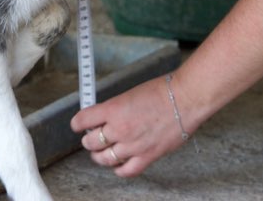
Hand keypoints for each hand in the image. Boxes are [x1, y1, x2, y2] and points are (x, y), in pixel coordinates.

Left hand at [70, 75, 193, 176]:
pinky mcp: (147, 156)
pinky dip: (118, 169)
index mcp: (113, 109)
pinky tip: (118, 164)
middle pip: (91, 142)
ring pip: (104, 158)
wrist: (185, 100)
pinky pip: (126, 171)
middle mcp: (119, 129)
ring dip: (99, 156)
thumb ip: (114, 108)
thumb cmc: (161, 91)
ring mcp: (133, 145)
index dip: (77, 123)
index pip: (82, 120)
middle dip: (89, 139)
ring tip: (101, 152)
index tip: (77, 124)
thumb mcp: (129, 94)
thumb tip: (104, 116)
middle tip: (92, 137)